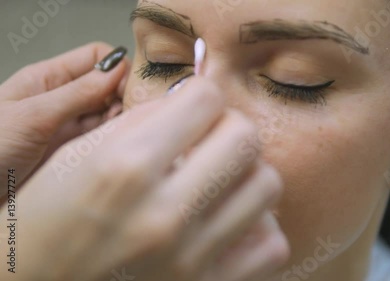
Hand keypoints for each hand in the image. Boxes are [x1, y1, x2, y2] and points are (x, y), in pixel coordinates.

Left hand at [0, 42, 128, 190]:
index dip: (118, 67)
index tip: (135, 87)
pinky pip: (101, 139)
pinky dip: (113, 140)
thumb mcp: (34, 116)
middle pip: (106, 86)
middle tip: (137, 113)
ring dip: (121, 120)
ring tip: (126, 132)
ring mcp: (67, 127)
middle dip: (125, 95)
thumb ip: (78, 93)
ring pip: (108, 114)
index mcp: (47, 79)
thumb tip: (117, 69)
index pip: (95, 57)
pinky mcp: (71, 153)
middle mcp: (61, 100)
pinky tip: (117, 145)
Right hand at [0, 77, 288, 280]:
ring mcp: (191, 258)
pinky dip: (258, 228)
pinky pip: (272, 246)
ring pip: (267, 185)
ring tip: (222, 181)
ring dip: (248, 175)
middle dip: (230, 128)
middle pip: (246, 137)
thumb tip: (194, 98)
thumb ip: (144, 121)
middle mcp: (164, 213)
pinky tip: (231, 223)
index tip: (194, 107)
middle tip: (213, 139)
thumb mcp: (79, 155)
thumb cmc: (49, 221)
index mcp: (126, 168)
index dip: (201, 96)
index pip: (206, 99)